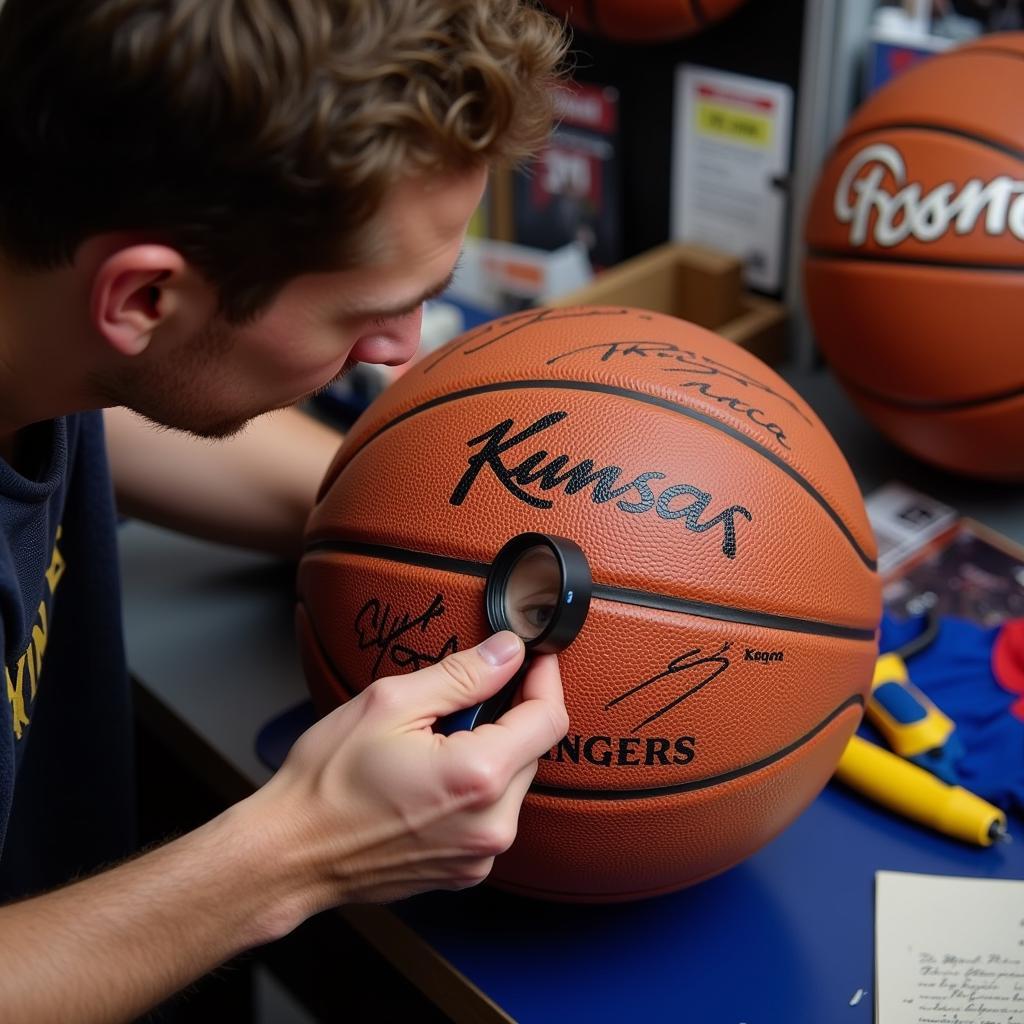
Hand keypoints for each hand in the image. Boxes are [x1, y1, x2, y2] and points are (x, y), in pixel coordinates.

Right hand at [246, 631, 568, 917]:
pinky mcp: (467, 871)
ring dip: (489, 753)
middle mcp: (492, 824)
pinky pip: (491, 813)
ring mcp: (480, 855)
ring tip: (431, 746)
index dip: (544, 679)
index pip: (548, 718)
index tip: (536, 655)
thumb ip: (463, 675)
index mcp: (478, 777)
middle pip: (532, 749)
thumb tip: (509, 651)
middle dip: (507, 716)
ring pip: (513, 781)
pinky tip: (429, 781)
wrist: (291, 853)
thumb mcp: (390, 702)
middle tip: (455, 703)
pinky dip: (474, 788)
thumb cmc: (328, 780)